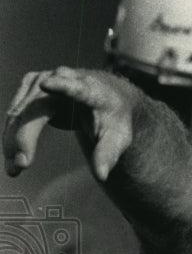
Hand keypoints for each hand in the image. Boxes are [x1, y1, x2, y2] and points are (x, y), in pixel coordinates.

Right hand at [4, 67, 140, 180]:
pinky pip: (17, 111)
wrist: (107, 96)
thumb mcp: (118, 138)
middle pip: (37, 106)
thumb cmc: (114, 119)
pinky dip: (11, 133)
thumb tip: (101, 175)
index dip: (61, 85)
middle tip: (20, 166)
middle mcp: (63, 77)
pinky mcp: (31, 84)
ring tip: (13, 169)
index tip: (46, 85)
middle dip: (24, 136)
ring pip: (21, 110)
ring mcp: (43, 78)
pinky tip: (11, 155)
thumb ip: (108, 154)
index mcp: (90, 89)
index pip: (75, 87)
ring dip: (12, 139)